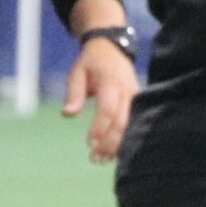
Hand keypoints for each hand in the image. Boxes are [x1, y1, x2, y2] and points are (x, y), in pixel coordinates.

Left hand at [63, 37, 137, 164]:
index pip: (107, 109)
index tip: (89, 143)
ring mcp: (135, 97)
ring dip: (117, 145)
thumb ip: (74, 94)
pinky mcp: (138, 102)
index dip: (99, 127)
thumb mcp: (77, 72)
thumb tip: (67, 114)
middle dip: (109, 142)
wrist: (112, 47)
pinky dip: (124, 140)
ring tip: (102, 160)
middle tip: (95, 158)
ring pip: (130, 126)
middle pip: (122, 122)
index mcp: (110, 82)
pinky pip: (133, 124)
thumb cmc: (91, 62)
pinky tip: (113, 153)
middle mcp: (127, 90)